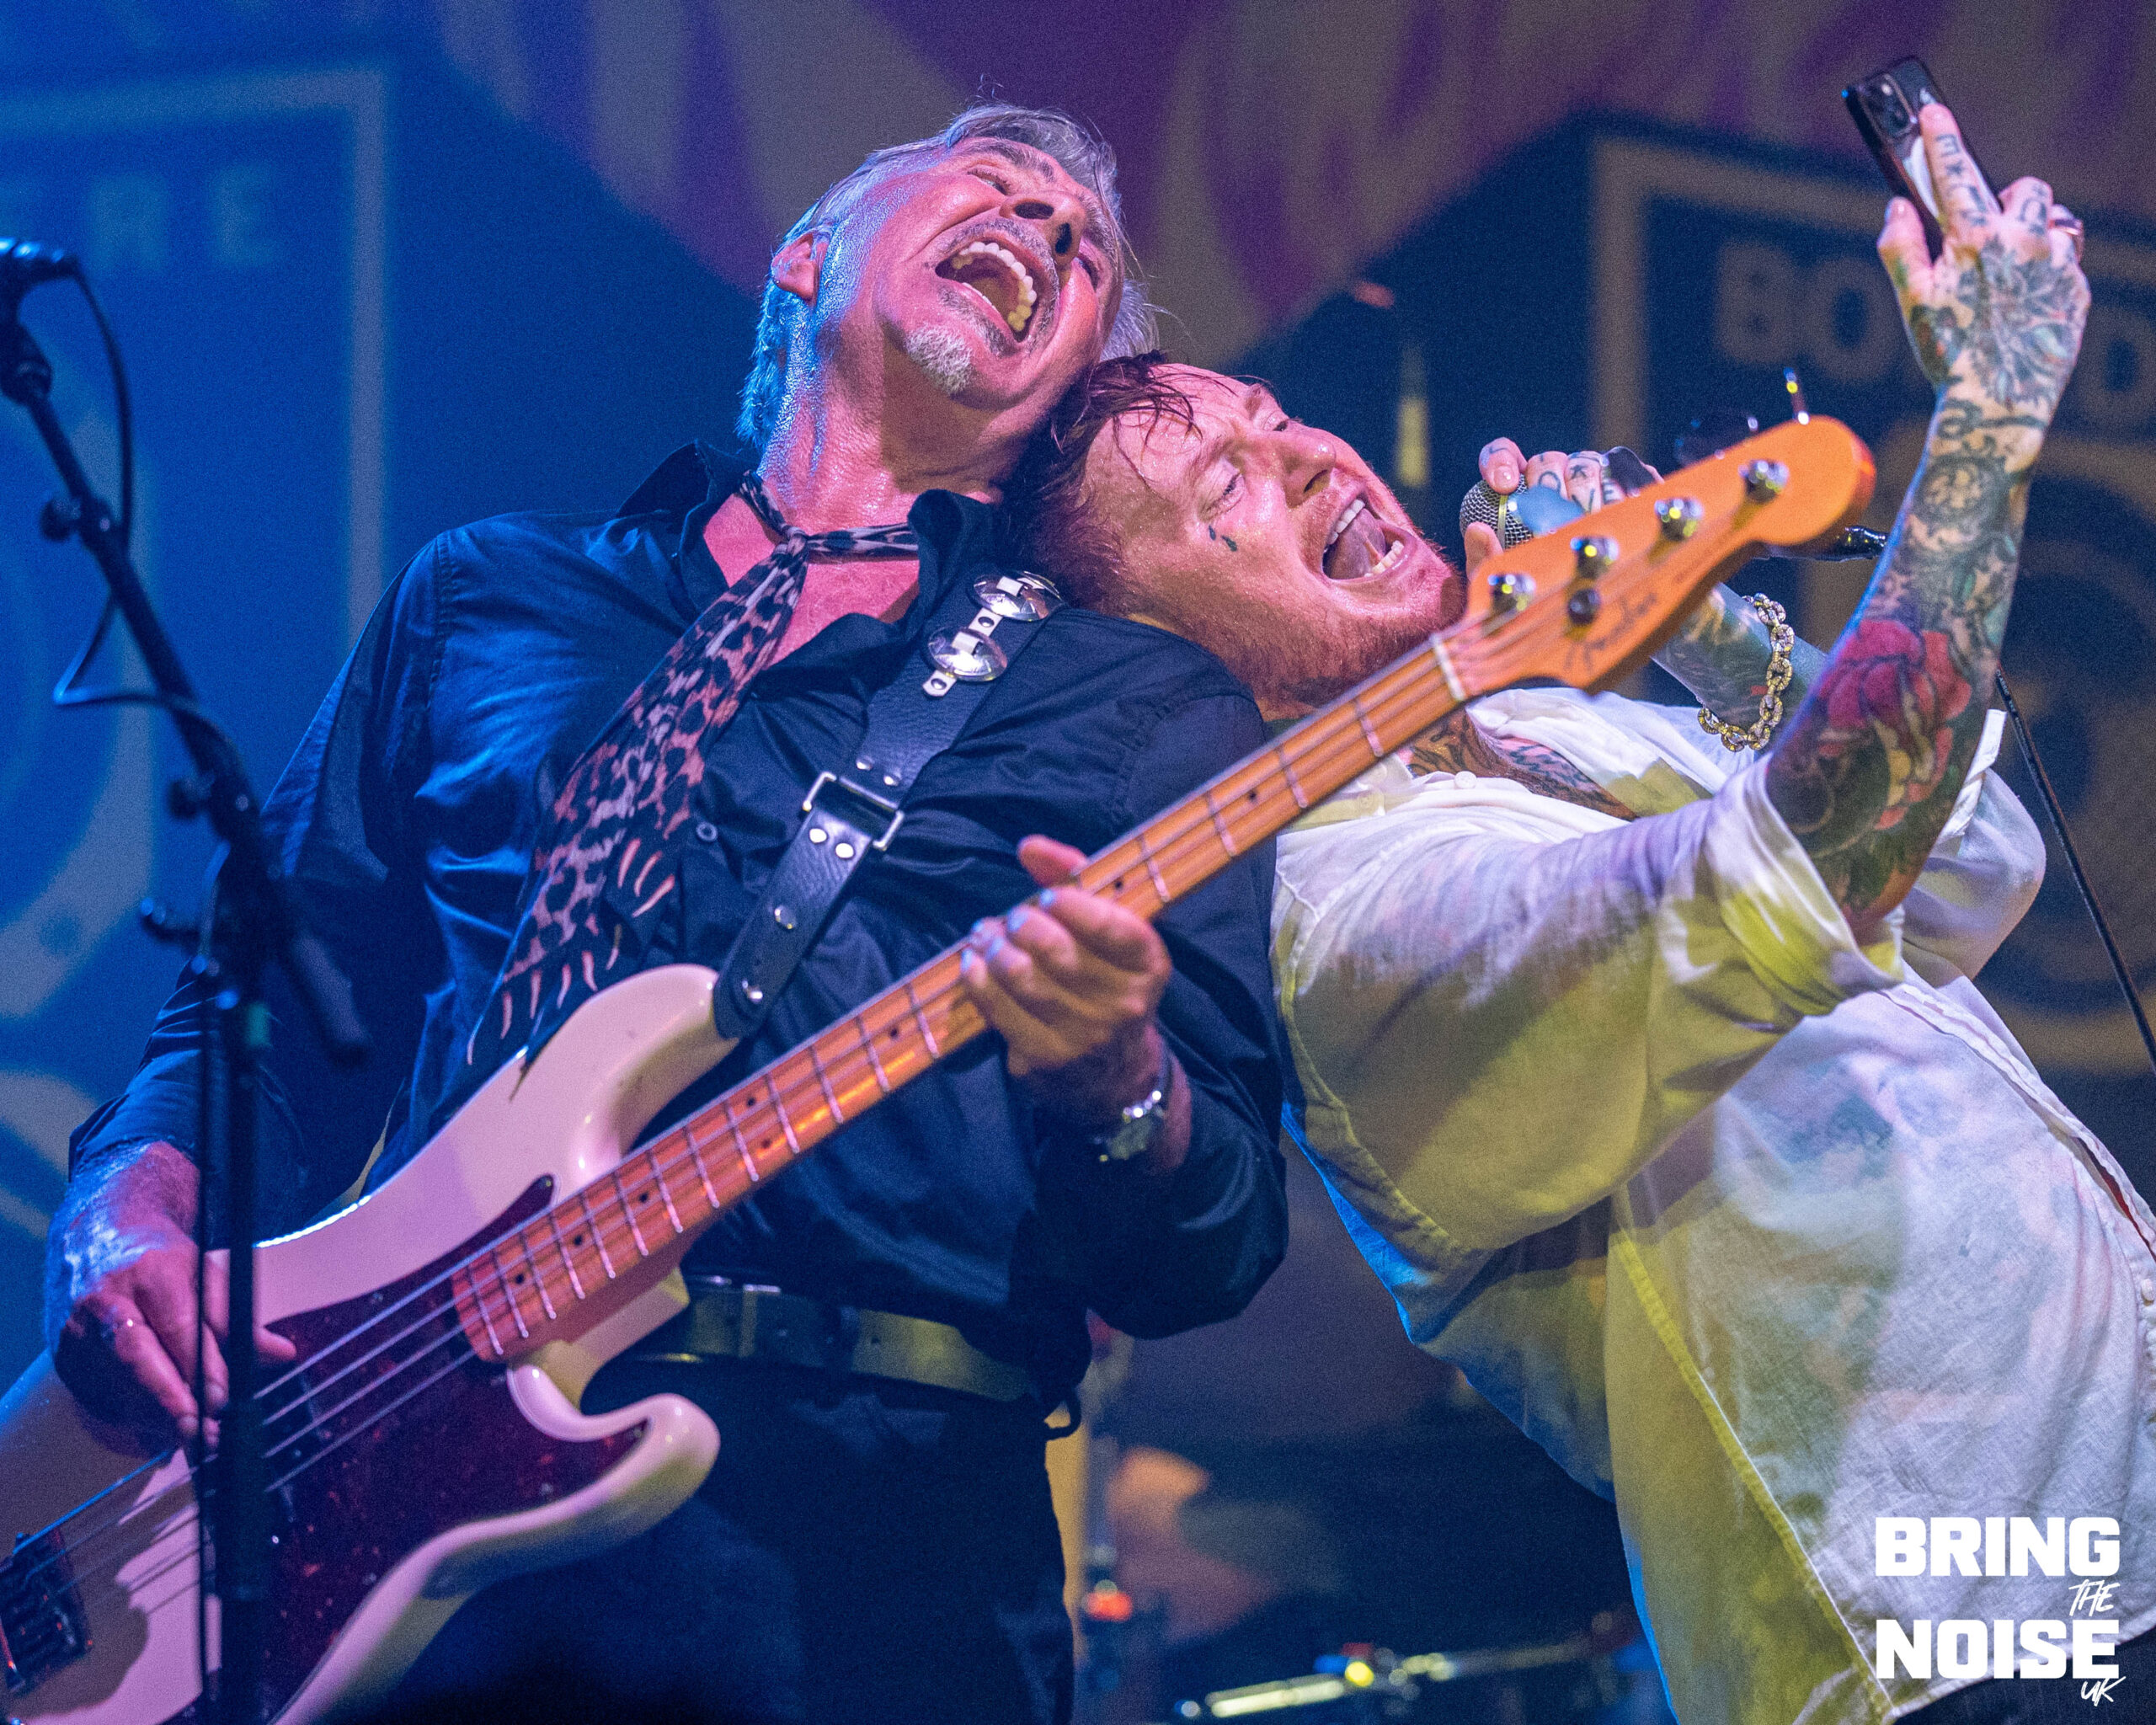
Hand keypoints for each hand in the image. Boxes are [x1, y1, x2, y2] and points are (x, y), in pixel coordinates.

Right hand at [46, 1142, 296, 1447]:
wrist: (97, 1240)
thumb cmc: (162, 1261)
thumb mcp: (207, 1274)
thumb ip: (240, 1318)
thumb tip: (281, 1354)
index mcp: (149, 1272)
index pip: (177, 1327)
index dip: (200, 1369)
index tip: (222, 1401)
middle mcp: (105, 1302)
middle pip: (137, 1360)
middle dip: (170, 1402)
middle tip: (201, 1434)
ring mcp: (76, 1332)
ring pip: (116, 1386)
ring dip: (156, 1418)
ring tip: (192, 1438)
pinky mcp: (64, 1358)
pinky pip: (98, 1399)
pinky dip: (132, 1418)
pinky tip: (161, 1428)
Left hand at [959, 834, 1176, 1121]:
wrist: (1113, 1073)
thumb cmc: (1104, 980)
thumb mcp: (1108, 931)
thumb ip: (1073, 878)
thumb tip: (1029, 846)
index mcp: (1148, 964)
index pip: (1113, 927)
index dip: (1073, 905)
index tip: (1048, 899)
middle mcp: (1123, 1003)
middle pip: (1058, 951)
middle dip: (1022, 926)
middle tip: (1010, 919)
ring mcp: (1084, 1035)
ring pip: (1024, 979)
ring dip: (993, 949)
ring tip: (985, 936)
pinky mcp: (1047, 1058)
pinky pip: (1000, 1009)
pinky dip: (978, 980)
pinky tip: (974, 964)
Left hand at [1463, 440, 1660, 574]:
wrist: (1583, 597)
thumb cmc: (1536, 587)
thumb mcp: (1503, 580)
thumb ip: (1483, 557)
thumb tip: (1478, 530)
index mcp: (1517, 488)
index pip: (1502, 454)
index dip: (1500, 460)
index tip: (1504, 485)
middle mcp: (1553, 475)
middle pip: (1547, 459)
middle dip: (1547, 483)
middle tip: (1552, 514)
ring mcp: (1589, 474)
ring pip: (1584, 463)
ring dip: (1585, 490)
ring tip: (1587, 520)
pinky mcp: (1625, 479)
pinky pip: (1624, 471)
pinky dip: (1622, 488)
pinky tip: (1619, 510)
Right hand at [1884, 102, 2088, 423]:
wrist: (2000, 404)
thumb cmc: (1949, 356)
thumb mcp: (1911, 304)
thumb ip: (1899, 248)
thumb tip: (1896, 209)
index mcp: (1975, 239)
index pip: (1955, 172)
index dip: (1940, 139)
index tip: (1932, 114)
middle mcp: (2023, 241)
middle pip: (2024, 189)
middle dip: (2006, 198)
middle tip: (1987, 227)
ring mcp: (2057, 265)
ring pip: (2055, 221)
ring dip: (2035, 231)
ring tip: (2014, 265)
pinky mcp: (2077, 292)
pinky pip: (2067, 264)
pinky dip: (2048, 272)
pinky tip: (2026, 302)